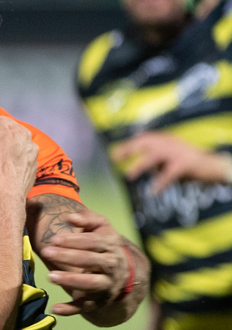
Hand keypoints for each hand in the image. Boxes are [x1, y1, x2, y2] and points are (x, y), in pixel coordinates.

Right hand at [0, 116, 38, 197]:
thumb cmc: (1, 163)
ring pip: (11, 150)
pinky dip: (4, 162)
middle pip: (8, 136)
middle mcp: (30, 145)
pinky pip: (14, 163)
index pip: (2, 121)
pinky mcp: (27, 175)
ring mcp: (30, 161)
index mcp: (23, 133)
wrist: (8, 192)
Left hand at [41, 210, 129, 315]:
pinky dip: (70, 310)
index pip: (94, 242)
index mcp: (111, 247)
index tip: (54, 239)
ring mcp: (106, 286)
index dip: (74, 240)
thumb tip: (70, 216)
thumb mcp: (102, 230)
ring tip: (50, 276)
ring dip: (71, 280)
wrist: (123, 274)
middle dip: (69, 257)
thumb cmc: (103, 246)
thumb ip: (88, 219)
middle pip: (92, 261)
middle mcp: (112, 267)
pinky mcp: (98, 302)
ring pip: (91, 284)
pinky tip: (55, 308)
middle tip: (47, 252)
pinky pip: (85, 307)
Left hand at [113, 132, 231, 194]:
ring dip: (140, 165)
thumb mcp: (170, 161)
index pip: (144, 138)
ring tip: (129, 175)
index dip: (128, 144)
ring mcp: (179, 152)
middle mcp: (171, 143)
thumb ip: (156, 162)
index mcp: (167, 140)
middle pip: (146, 142)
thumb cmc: (191, 166)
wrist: (215, 167)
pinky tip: (153, 192)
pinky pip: (169, 173)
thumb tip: (139, 167)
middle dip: (129, 149)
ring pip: (155, 155)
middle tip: (116, 159)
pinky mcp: (186, 163)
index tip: (114, 154)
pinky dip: (160, 183)